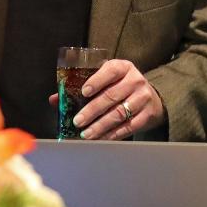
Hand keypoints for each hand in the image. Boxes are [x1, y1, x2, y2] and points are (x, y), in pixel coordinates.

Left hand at [47, 59, 166, 138]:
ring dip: (100, 126)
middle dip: (92, 110)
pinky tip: (101, 138)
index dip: (97, 81)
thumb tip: (55, 100)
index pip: (110, 70)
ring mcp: (143, 97)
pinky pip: (128, 126)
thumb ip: (82, 87)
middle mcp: (135, 80)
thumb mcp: (107, 80)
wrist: (151, 98)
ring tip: (86, 134)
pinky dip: (112, 134)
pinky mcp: (147, 114)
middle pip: (112, 96)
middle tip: (78, 121)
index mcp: (123, 67)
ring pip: (119, 113)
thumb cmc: (121, 87)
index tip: (84, 92)